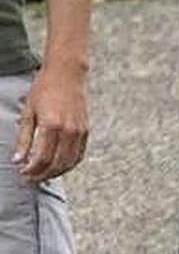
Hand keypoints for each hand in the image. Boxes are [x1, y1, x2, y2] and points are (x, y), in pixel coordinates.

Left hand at [12, 65, 88, 181]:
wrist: (67, 74)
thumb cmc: (44, 89)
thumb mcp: (28, 113)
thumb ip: (24, 138)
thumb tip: (18, 159)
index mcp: (51, 126)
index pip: (42, 158)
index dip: (32, 169)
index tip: (22, 173)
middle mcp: (68, 131)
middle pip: (57, 164)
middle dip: (43, 175)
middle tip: (31, 178)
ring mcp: (79, 132)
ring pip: (70, 162)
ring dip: (57, 172)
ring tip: (44, 175)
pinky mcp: (86, 130)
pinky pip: (79, 154)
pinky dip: (69, 164)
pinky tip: (59, 166)